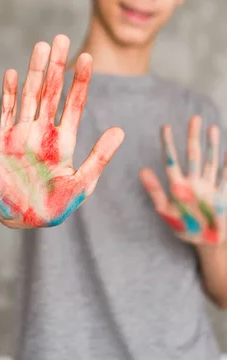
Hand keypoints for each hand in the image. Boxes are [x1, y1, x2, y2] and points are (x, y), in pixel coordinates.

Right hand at [0, 34, 124, 227]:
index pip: (75, 104)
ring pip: (30, 95)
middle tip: (62, 38)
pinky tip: (13, 73)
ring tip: (42, 46)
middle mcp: (43, 131)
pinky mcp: (1, 140)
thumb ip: (100, 157)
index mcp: (63, 140)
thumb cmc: (53, 207)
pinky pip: (6, 112)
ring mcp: (22, 133)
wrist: (19, 220)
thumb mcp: (82, 184)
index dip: (81, 81)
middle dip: (57, 66)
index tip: (87, 57)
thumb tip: (121, 130)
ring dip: (35, 71)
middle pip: (52, 92)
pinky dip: (9, 93)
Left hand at [140, 116, 226, 244]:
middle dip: (194, 137)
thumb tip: (141, 170)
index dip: (168, 144)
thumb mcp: (166, 210)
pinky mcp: (222, 195)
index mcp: (178, 185)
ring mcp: (209, 186)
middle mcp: (194, 181)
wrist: (206, 242)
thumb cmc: (184, 227)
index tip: (165, 126)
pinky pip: (225, 177)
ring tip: (212, 128)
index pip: (171, 160)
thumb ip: (154, 191)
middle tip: (194, 118)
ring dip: (212, 145)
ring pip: (210, 161)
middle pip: (193, 154)